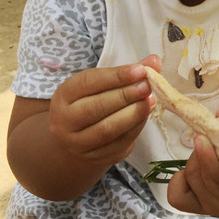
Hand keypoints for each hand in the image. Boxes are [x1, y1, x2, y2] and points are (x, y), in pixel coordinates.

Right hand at [49, 54, 160, 168]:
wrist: (76, 138)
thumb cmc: (91, 101)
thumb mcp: (100, 84)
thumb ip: (127, 72)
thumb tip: (154, 61)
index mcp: (64, 95)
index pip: (89, 82)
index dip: (116, 76)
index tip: (140, 70)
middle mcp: (65, 121)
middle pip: (97, 107)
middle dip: (126, 95)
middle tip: (147, 86)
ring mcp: (77, 143)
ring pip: (107, 130)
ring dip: (133, 114)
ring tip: (150, 100)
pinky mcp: (94, 158)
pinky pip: (118, 144)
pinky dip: (135, 129)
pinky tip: (145, 115)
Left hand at [167, 111, 218, 216]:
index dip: (210, 160)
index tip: (201, 137)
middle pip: (205, 177)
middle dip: (203, 150)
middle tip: (211, 135)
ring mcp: (217, 209)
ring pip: (192, 180)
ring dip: (195, 158)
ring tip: (211, 149)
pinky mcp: (202, 207)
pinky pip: (178, 195)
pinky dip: (181, 177)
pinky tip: (196, 165)